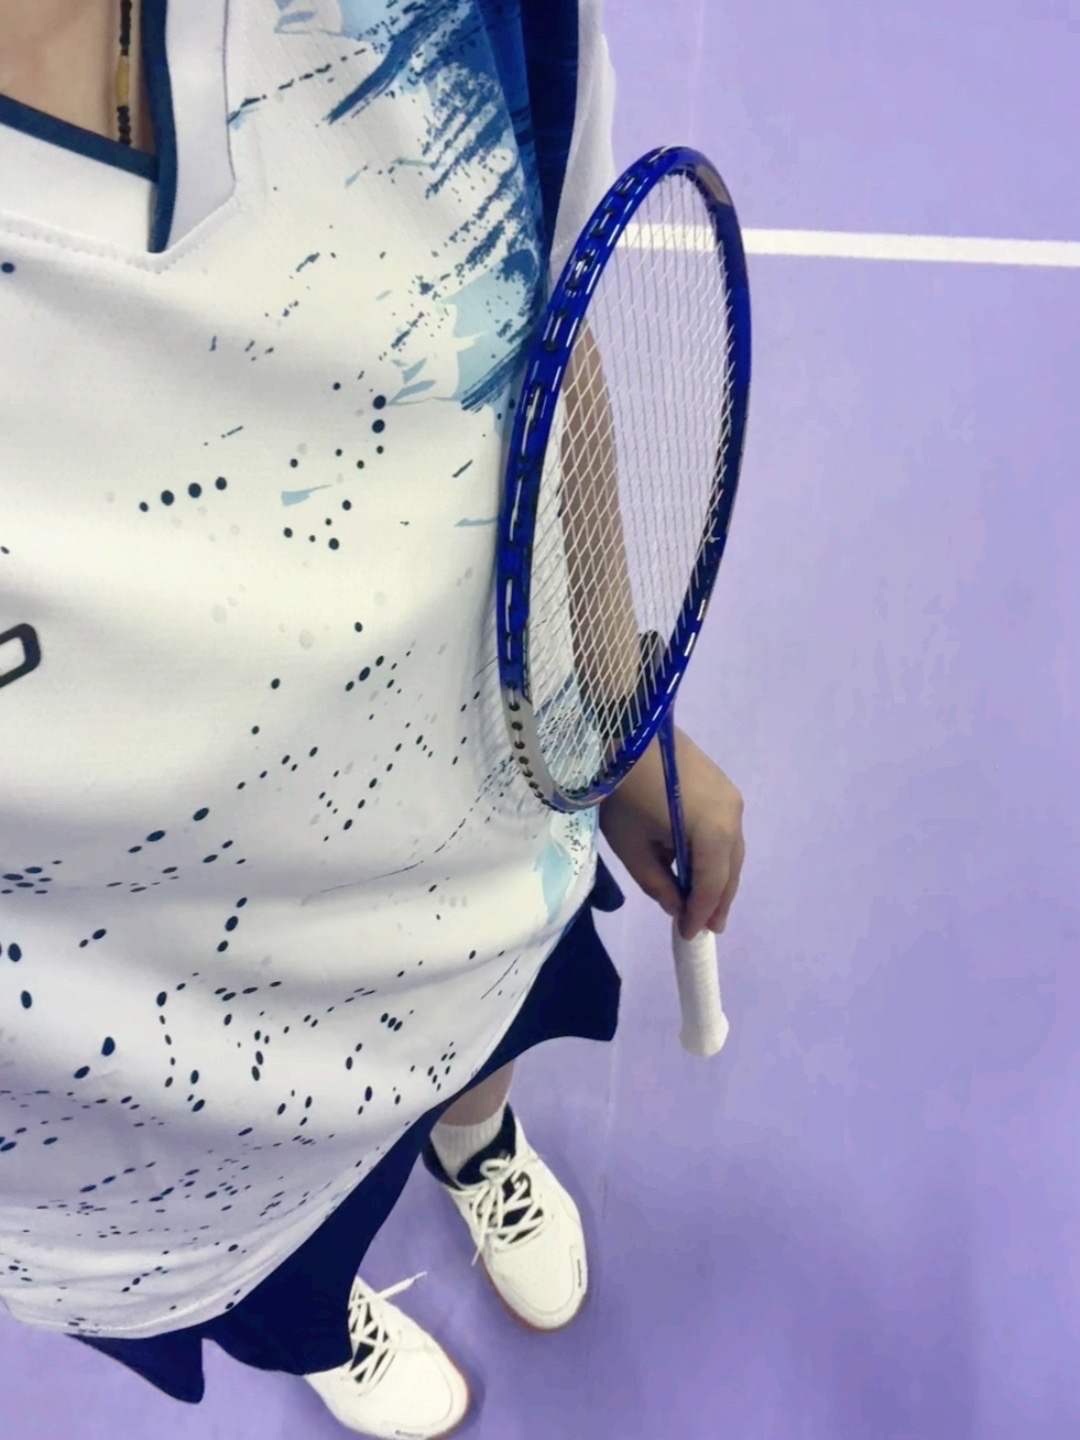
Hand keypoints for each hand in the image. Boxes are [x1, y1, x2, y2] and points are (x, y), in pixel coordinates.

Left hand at [598, 726, 745, 941]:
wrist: (626, 731)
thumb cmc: (623, 792)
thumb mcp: (632, 846)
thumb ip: (657, 883)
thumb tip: (676, 905)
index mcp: (714, 834)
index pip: (711, 886)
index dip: (700, 914)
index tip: (687, 936)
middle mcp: (733, 816)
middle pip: (729, 870)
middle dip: (717, 901)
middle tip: (706, 927)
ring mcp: (732, 796)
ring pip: (731, 850)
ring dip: (718, 877)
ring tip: (704, 902)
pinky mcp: (723, 784)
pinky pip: (726, 829)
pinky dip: (715, 853)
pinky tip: (698, 865)